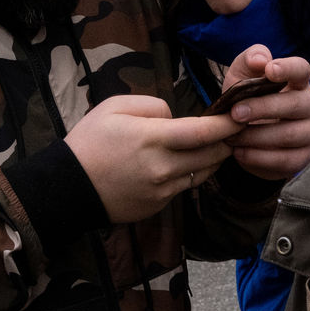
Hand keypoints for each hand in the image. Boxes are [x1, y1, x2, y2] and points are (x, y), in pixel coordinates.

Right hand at [66, 95, 242, 222]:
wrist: (69, 187)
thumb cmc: (90, 142)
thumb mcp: (114, 107)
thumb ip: (153, 106)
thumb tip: (176, 117)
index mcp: (152, 139)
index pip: (202, 132)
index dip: (226, 125)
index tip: (240, 116)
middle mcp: (163, 167)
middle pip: (211, 155)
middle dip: (227, 142)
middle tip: (236, 130)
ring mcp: (163, 190)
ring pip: (203, 173)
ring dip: (214, 159)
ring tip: (217, 145)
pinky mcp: (160, 204)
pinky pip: (186, 186)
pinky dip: (193, 173)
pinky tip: (189, 163)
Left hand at [220, 46, 309, 180]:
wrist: (246, 137)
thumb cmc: (247, 101)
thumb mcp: (241, 77)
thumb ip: (249, 60)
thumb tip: (260, 60)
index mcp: (297, 82)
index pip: (301, 69)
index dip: (288, 69)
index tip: (270, 70)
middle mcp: (309, 105)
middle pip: (295, 104)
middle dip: (263, 108)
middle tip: (235, 113)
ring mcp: (309, 132)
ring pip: (289, 135)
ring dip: (256, 136)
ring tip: (231, 137)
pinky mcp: (302, 157)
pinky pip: (285, 160)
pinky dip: (258, 157)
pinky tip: (240, 152)